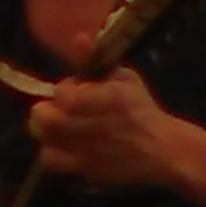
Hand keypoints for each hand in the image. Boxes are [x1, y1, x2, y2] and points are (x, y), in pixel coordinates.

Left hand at [28, 68, 186, 188]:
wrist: (163, 149)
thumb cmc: (143, 111)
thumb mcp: (125, 78)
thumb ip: (96, 60)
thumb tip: (79, 37)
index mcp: (100, 99)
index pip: (61, 92)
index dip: (68, 88)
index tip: (81, 89)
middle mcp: (87, 126)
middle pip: (42, 117)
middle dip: (48, 109)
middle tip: (62, 109)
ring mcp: (83, 150)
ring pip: (43, 137)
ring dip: (48, 129)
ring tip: (62, 126)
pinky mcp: (83, 168)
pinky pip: (51, 159)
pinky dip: (52, 151)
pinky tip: (65, 145)